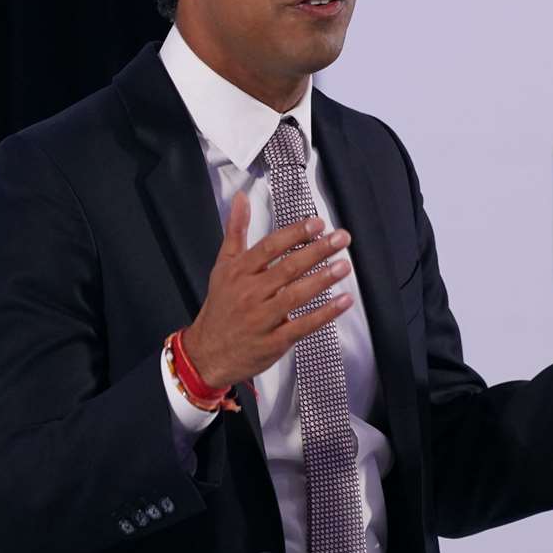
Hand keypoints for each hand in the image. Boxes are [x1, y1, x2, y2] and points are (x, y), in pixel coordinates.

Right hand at [180, 191, 353, 389]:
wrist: (208, 353)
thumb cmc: (221, 307)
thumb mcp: (223, 266)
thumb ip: (235, 231)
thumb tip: (241, 199)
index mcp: (239, 272)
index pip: (269, 247)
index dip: (295, 234)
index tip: (317, 224)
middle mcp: (250, 293)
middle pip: (287, 268)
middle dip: (317, 251)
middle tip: (340, 238)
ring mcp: (262, 318)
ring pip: (296, 295)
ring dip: (323, 279)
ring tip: (344, 265)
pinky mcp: (273, 341)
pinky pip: (302, 325)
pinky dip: (325, 314)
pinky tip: (343, 301)